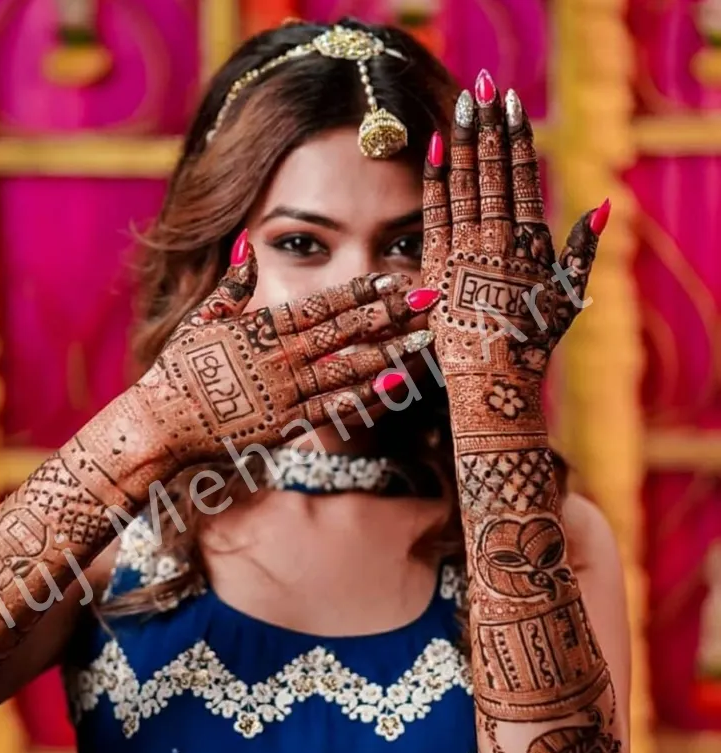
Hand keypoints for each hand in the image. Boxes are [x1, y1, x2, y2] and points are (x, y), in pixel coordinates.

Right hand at [127, 235, 434, 470]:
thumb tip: (247, 247)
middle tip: (428, 299)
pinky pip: (334, 409)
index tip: (390, 280)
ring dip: (391, 352)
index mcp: (263, 326)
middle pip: (346, 329)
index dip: (360, 291)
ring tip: (425, 339)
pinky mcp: (286, 425)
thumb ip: (232, 286)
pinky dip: (366, 396)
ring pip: (349, 367)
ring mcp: (286, 391)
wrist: (162, 422)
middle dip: (391, 313)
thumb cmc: (178, 371)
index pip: (322, 303)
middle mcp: (281, 355)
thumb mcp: (201, 319)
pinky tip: (394, 385)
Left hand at [420, 71, 608, 391]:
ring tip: (464, 105)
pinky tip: (436, 148)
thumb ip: (582, 250)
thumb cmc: (532, 343)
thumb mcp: (567, 297)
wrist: (493, 381)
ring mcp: (465, 252)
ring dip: (465, 142)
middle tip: (485, 87)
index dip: (518, 139)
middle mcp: (499, 241)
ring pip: (465, 186)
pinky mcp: (437, 267)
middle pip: (494, 173)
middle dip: (490, 127)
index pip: (523, 178)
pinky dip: (436, 180)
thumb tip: (602, 206)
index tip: (513, 106)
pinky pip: (434, 213)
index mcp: (532, 243)